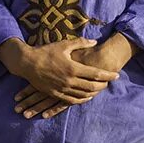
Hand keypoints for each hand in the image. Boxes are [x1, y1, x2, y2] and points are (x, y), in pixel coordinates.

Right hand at [0, 37, 119, 118]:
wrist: (27, 63)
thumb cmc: (46, 52)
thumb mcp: (64, 45)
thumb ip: (80, 43)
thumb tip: (94, 42)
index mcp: (73, 67)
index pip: (96, 73)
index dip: (108, 75)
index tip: (117, 75)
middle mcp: (69, 80)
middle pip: (92, 86)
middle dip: (103, 85)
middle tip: (110, 83)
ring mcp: (62, 89)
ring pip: (83, 95)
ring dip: (94, 93)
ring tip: (100, 89)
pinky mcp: (55, 94)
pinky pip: (72, 100)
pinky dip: (82, 100)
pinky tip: (87, 97)